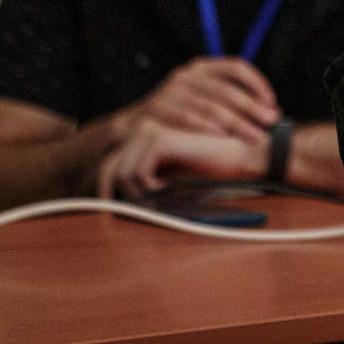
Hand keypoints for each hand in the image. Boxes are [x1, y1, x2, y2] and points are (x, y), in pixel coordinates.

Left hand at [96, 122, 266, 198]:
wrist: (239, 158)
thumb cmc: (208, 171)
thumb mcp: (168, 181)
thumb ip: (144, 184)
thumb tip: (116, 203)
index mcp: (143, 138)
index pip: (109, 165)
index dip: (105, 190)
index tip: (110, 212)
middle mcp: (142, 130)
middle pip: (109, 168)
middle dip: (116, 196)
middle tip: (132, 214)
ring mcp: (150, 132)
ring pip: (123, 174)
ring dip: (140, 196)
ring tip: (161, 200)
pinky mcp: (160, 139)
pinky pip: (138, 174)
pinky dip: (151, 190)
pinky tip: (168, 191)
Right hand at [137, 57, 280, 144]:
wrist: (133, 128)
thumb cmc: (179, 118)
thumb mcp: (202, 101)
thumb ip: (230, 102)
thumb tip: (274, 113)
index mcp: (202, 68)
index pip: (236, 67)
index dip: (257, 83)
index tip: (272, 103)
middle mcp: (187, 75)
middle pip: (226, 88)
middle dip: (251, 107)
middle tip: (270, 124)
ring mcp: (171, 91)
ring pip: (210, 104)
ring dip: (234, 122)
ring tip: (252, 136)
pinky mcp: (157, 108)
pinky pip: (186, 117)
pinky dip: (206, 127)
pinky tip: (221, 137)